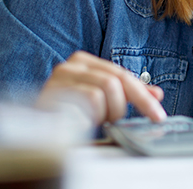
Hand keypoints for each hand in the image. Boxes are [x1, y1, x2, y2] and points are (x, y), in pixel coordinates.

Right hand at [36, 51, 166, 124]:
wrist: (34, 129)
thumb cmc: (68, 114)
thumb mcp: (103, 102)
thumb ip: (127, 94)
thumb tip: (156, 94)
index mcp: (84, 62)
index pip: (122, 74)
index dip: (143, 94)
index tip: (158, 113)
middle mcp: (71, 65)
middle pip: (117, 79)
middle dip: (133, 102)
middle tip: (138, 119)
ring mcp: (60, 77)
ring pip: (107, 89)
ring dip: (109, 112)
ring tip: (99, 121)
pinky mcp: (53, 92)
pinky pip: (90, 100)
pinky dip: (94, 115)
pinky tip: (85, 121)